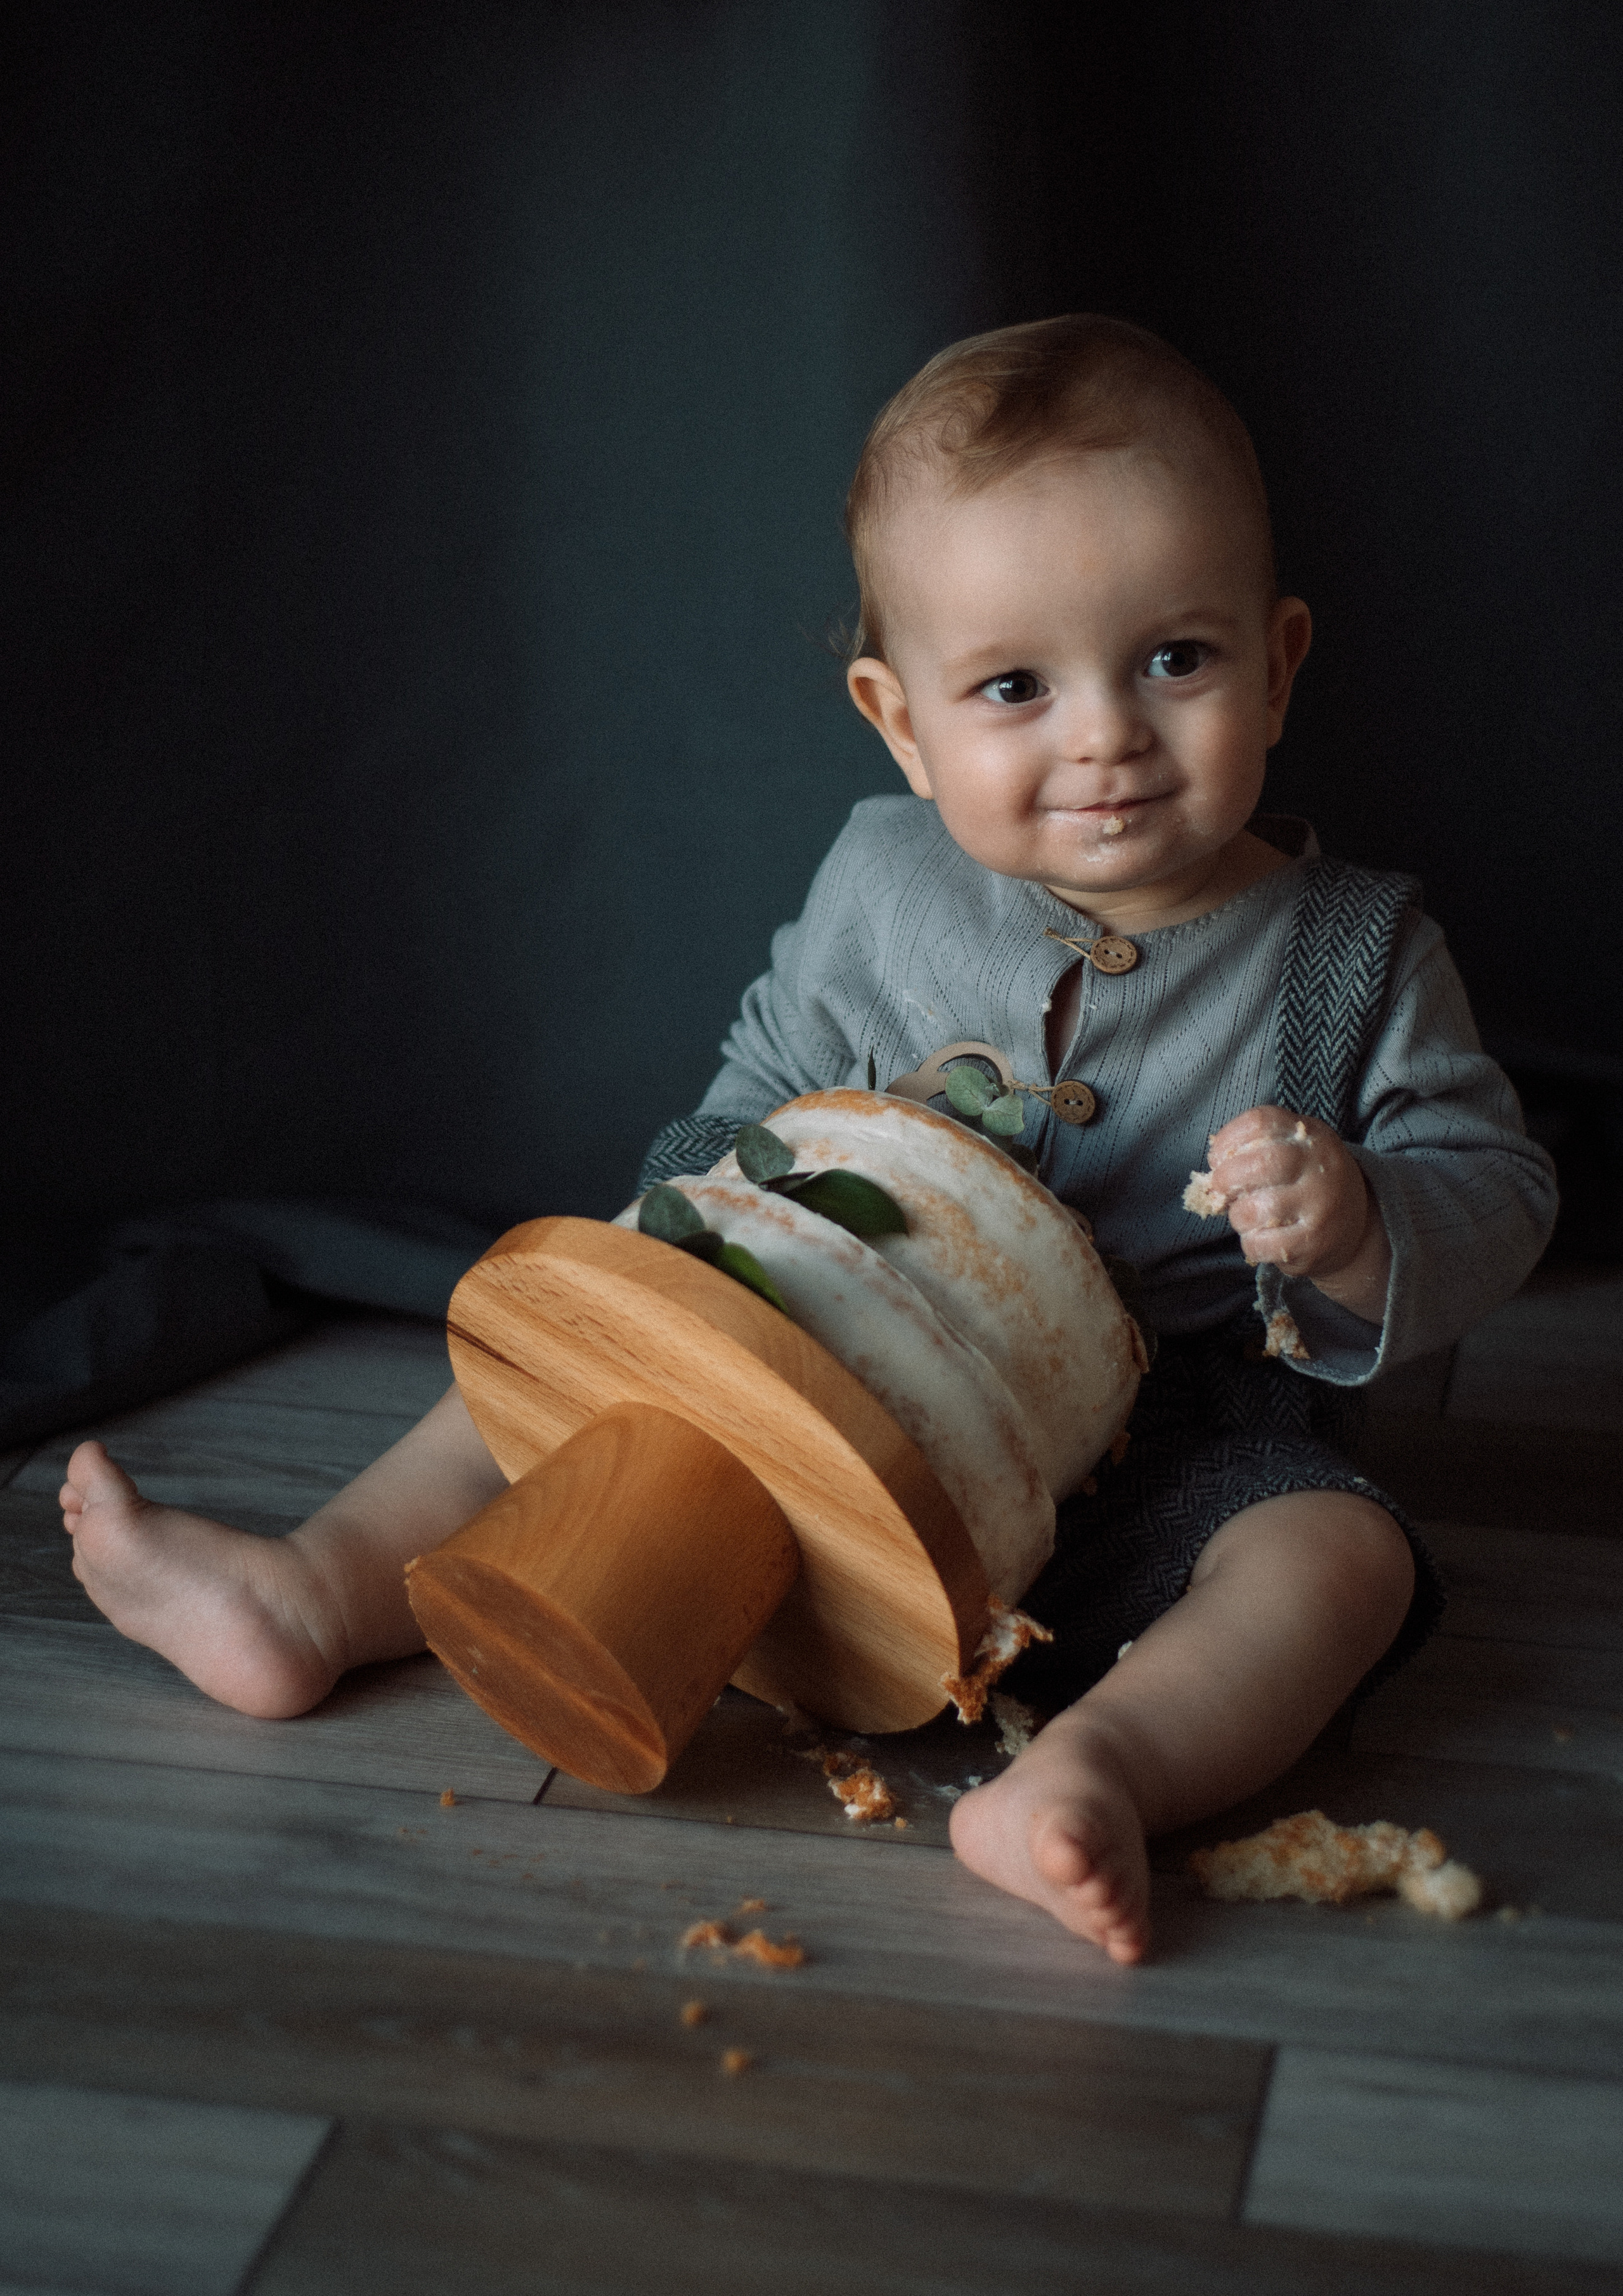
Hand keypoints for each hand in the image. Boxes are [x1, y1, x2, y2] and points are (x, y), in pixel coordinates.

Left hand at [1206, 1106, 1390, 1318]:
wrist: (1355, 1224)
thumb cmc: (1307, 1182)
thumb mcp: (1295, 1150)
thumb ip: (1258, 1148)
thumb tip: (1214, 1168)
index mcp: (1310, 1136)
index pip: (1261, 1122)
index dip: (1228, 1138)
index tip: (1217, 1157)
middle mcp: (1320, 1166)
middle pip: (1262, 1163)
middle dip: (1227, 1178)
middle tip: (1221, 1188)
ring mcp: (1320, 1205)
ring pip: (1256, 1209)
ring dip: (1237, 1215)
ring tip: (1245, 1216)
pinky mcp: (1314, 1242)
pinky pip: (1263, 1244)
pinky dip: (1250, 1243)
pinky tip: (1259, 1238)